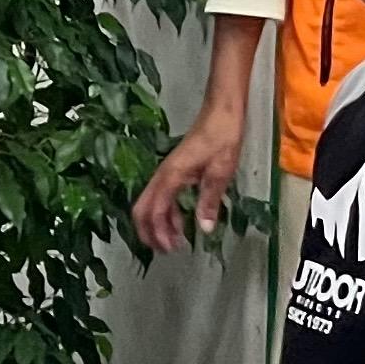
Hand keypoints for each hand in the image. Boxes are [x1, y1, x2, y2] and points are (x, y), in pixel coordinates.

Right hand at [135, 102, 246, 252]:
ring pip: (149, 204)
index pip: (155, 211)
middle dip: (148, 232)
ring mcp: (166, 173)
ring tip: (174, 241)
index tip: (172, 249)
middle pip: (142, 208)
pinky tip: (180, 222)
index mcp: (171, 176)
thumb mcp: (220, 172)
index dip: (159, 233)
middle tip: (165, 250)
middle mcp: (162, 176)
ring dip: (158, 224)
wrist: (222, 113)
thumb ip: (209, 202)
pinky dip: (166, 213)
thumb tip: (203, 229)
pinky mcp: (173, 172)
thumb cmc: (222, 138)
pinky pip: (161, 197)